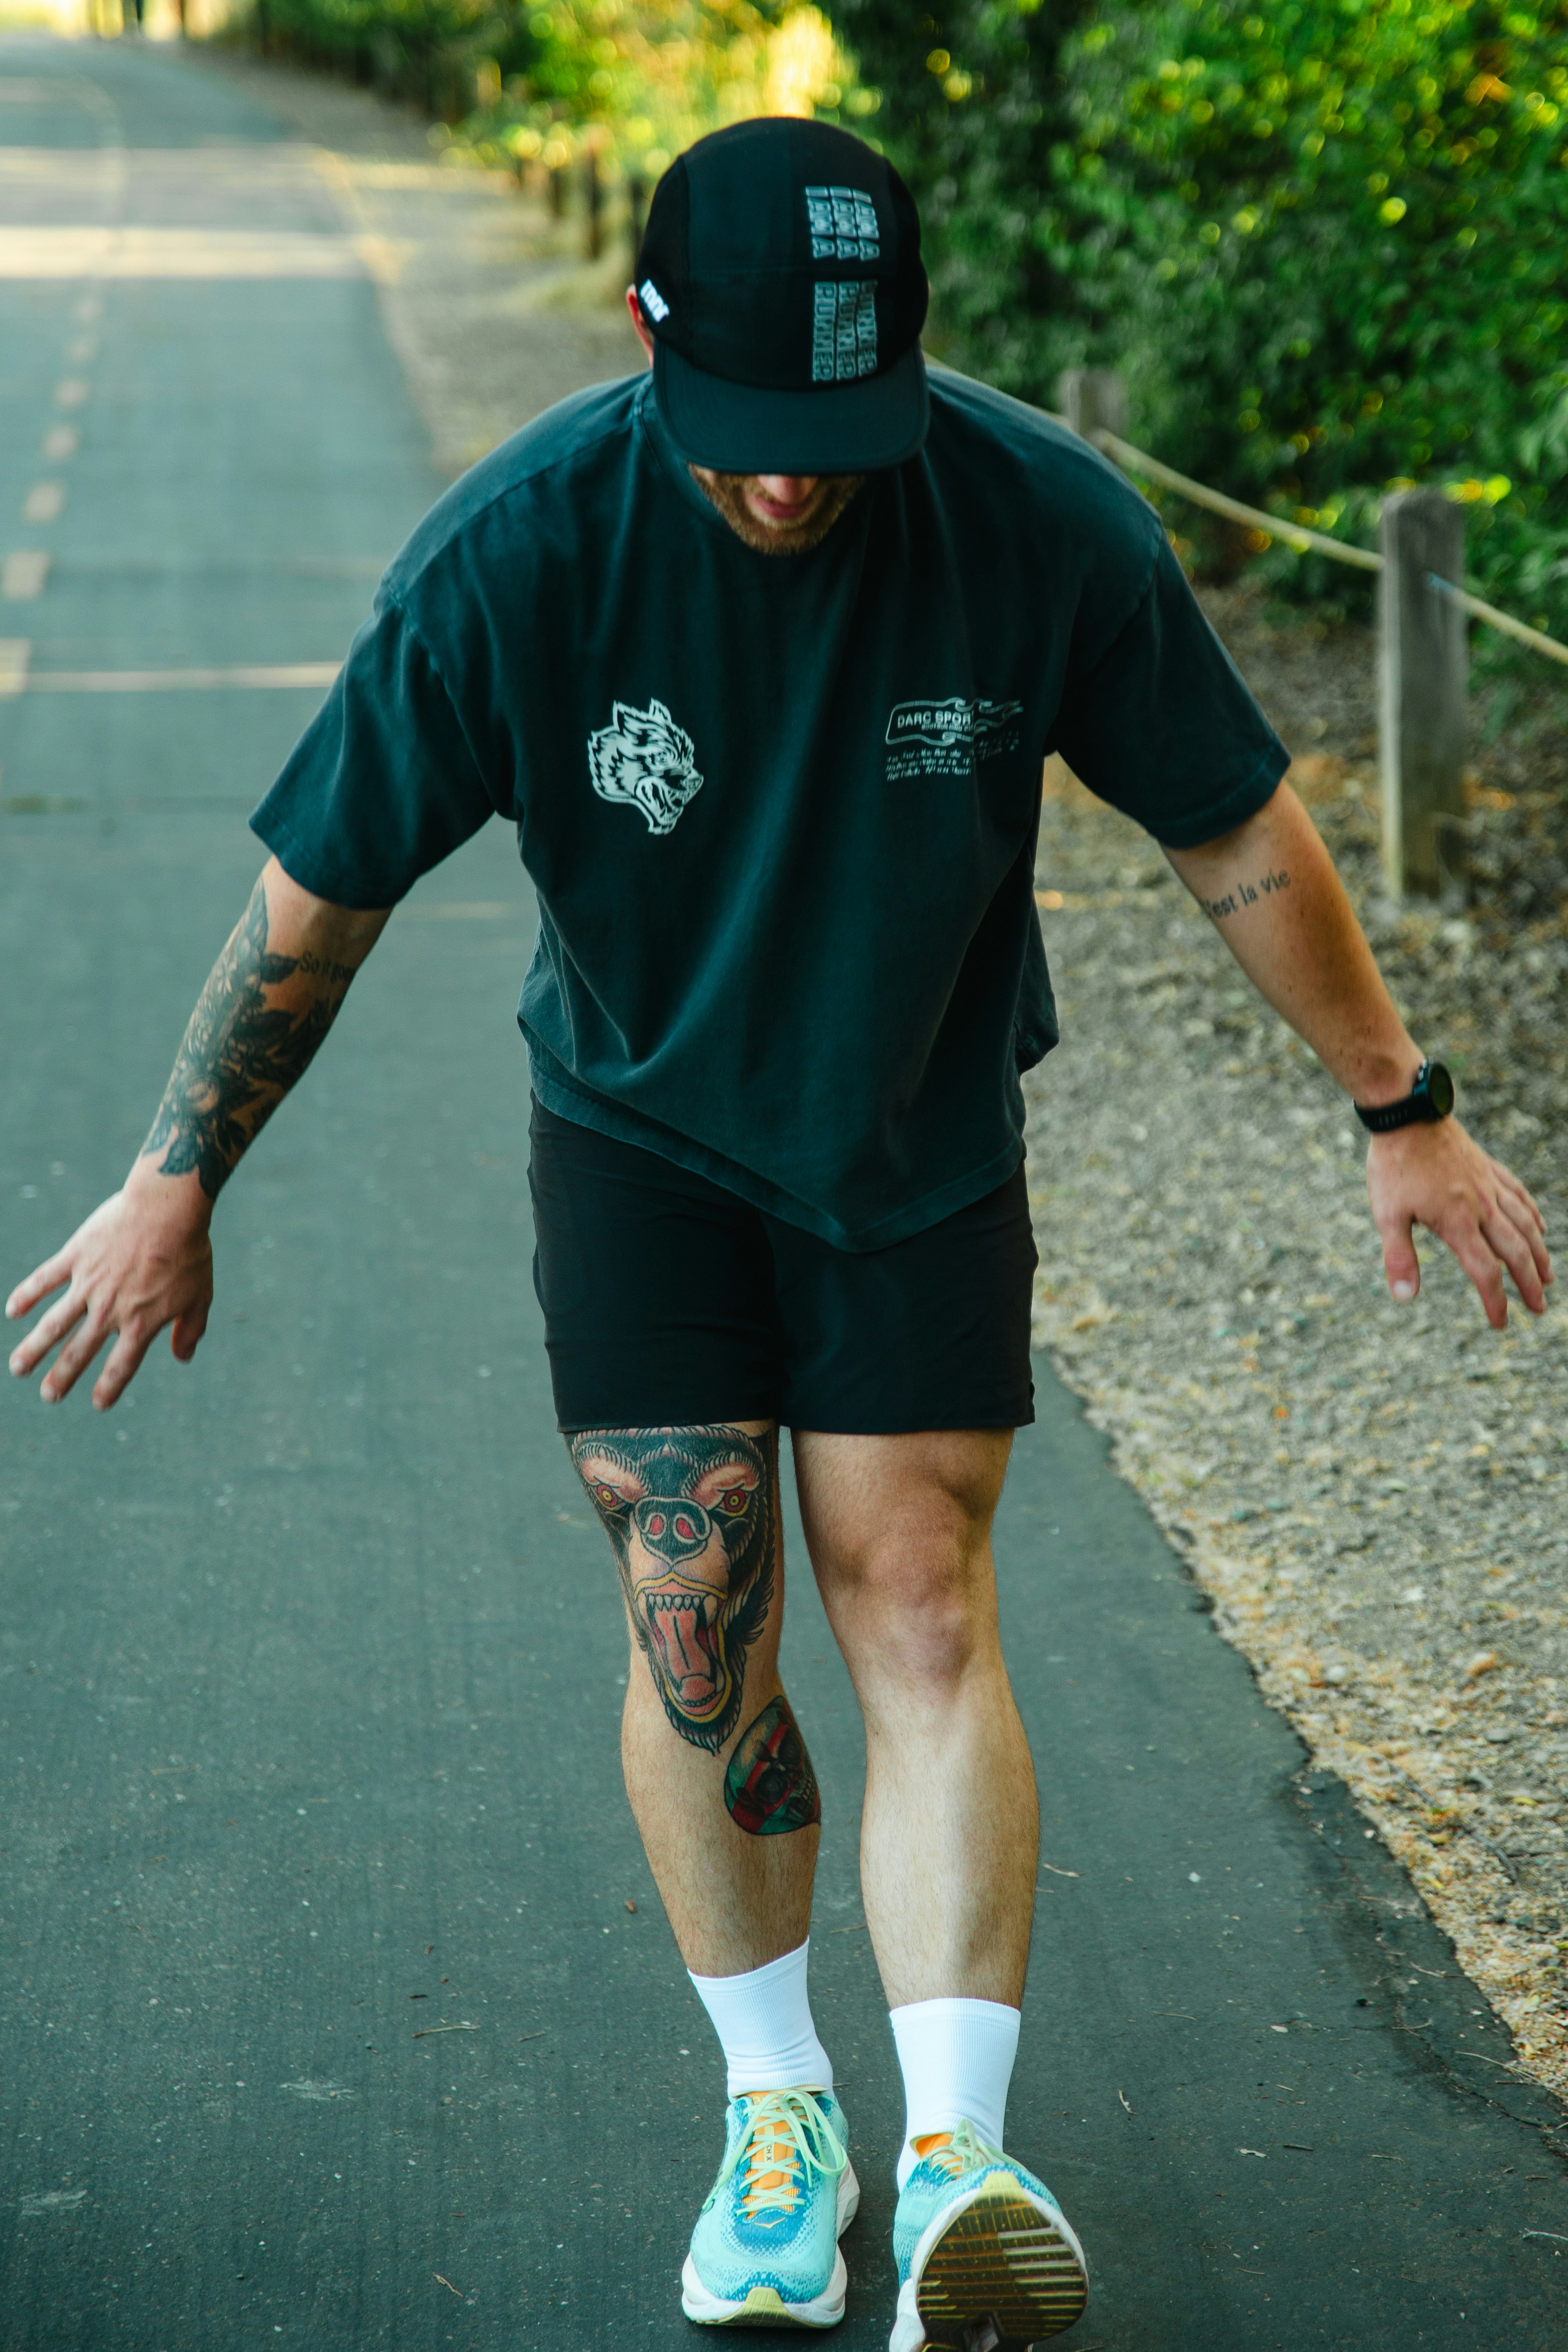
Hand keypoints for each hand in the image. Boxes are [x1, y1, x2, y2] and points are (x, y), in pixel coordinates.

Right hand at [6, 1167, 213, 1407]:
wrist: (167, 1208)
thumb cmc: (189, 1251)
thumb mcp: (200, 1296)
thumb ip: (190, 1329)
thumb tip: (183, 1357)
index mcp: (140, 1323)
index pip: (121, 1366)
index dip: (108, 1388)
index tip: (98, 1403)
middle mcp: (110, 1310)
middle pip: (79, 1352)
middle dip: (62, 1377)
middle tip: (49, 1397)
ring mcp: (89, 1284)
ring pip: (54, 1323)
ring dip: (34, 1348)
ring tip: (18, 1368)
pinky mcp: (76, 1256)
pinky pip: (45, 1279)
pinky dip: (26, 1295)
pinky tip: (12, 1310)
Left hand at [1367, 1118, 1550, 1328]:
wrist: (1409, 1114)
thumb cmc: (1393, 1165)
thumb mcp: (1386, 1214)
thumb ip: (1398, 1257)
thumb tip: (1404, 1298)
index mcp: (1457, 1222)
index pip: (1484, 1271)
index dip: (1495, 1301)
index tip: (1500, 1323)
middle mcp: (1481, 1206)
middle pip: (1515, 1252)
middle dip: (1528, 1284)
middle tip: (1539, 1309)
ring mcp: (1488, 1185)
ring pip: (1524, 1225)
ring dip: (1539, 1254)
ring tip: (1547, 1277)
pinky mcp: (1487, 1167)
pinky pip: (1519, 1195)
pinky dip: (1532, 1214)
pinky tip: (1540, 1226)